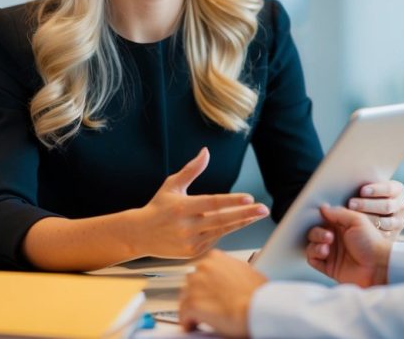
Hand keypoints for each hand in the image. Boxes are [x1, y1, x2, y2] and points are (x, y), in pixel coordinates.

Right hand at [136, 148, 269, 258]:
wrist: (140, 234)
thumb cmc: (158, 207)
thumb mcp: (172, 185)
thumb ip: (191, 169)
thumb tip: (205, 152)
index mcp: (182, 207)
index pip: (212, 203)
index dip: (232, 201)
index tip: (249, 198)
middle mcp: (186, 226)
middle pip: (222, 219)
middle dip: (245, 214)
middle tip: (263, 209)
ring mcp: (190, 241)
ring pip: (221, 231)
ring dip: (241, 222)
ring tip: (257, 215)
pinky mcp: (192, 252)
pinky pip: (214, 239)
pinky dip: (226, 230)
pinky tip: (238, 222)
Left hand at [179, 250, 266, 336]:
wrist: (258, 307)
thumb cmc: (257, 293)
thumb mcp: (246, 270)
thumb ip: (231, 271)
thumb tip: (230, 278)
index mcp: (215, 258)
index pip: (200, 269)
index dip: (204, 284)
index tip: (207, 292)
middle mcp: (202, 268)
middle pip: (190, 283)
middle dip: (196, 295)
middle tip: (205, 306)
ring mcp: (195, 285)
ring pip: (184, 299)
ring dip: (190, 309)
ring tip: (199, 318)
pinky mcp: (192, 304)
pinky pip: (183, 316)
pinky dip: (187, 322)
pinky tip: (194, 326)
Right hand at [306, 204, 391, 286]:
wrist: (378, 266)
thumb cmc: (371, 242)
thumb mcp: (357, 221)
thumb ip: (338, 213)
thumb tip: (322, 207)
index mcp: (341, 226)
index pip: (323, 220)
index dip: (319, 218)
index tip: (321, 218)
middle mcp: (335, 239)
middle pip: (314, 232)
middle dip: (317, 232)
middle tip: (329, 236)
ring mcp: (331, 253)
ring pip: (311, 245)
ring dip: (315, 243)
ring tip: (326, 247)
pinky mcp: (329, 267)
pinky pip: (312, 259)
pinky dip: (314, 254)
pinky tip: (324, 254)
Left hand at [347, 180, 403, 239]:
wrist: (370, 215)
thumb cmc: (365, 196)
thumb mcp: (368, 188)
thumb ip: (364, 184)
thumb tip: (351, 180)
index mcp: (398, 189)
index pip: (389, 189)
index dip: (376, 190)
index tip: (362, 191)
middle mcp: (402, 205)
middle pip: (387, 206)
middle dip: (367, 205)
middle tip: (351, 204)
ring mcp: (400, 221)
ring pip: (386, 222)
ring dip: (368, 219)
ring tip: (352, 216)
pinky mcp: (395, 234)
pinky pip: (384, 234)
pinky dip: (371, 231)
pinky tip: (359, 227)